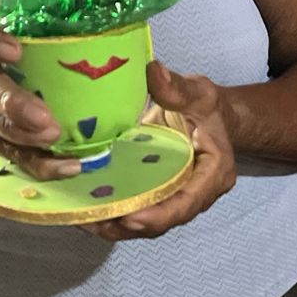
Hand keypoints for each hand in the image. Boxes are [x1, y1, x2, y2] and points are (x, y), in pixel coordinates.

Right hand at [0, 0, 109, 181]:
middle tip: (44, 117)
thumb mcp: (33, 28)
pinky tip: (68, 167)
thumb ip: (67, 4)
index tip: (16, 47)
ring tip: (55, 139)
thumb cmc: (19, 57)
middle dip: (12, 103)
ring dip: (24, 136)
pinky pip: (13, 156)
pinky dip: (39, 164)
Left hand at [85, 61, 236, 241]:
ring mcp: (177, 198)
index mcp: (212, 175)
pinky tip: (87, 207)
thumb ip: (178, 88)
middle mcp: (196, 195)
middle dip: (129, 225)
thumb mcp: (199, 94)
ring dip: (117, 224)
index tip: (129, 218)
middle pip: (163, 220)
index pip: (186, 203)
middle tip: (95, 221)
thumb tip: (153, 71)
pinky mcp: (160, 194)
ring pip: (147, 220)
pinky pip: (139, 209)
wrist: (212, 118)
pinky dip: (115, 212)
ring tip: (84, 219)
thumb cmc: (208, 108)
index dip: (158, 215)